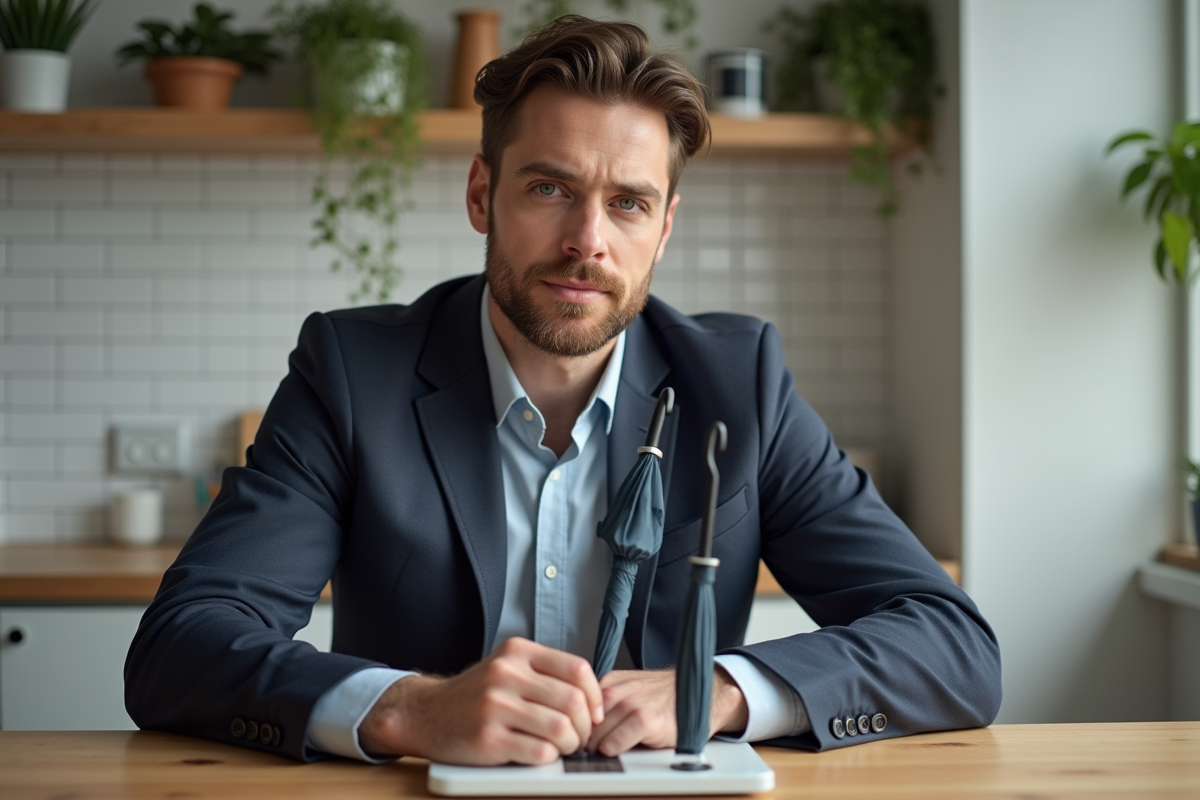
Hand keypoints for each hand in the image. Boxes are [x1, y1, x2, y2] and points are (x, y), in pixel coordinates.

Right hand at [357, 637, 603, 764]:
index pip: (577, 669)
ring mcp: (495, 705)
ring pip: (560, 728)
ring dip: (570, 744)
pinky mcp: (488, 738)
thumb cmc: (475, 695)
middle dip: (585, 725)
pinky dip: (549, 757)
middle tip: (581, 737)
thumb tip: (592, 698)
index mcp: (518, 652)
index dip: (595, 695)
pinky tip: (540, 754)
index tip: (596, 713)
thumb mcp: (508, 668)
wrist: (426, 713)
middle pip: (573, 701)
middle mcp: (506, 674)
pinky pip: (539, 752)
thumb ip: (545, 674)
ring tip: (563, 747)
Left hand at [586, 665, 748, 755]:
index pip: (576, 709)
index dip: (576, 728)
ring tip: (606, 752)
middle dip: (584, 741)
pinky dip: (613, 751)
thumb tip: (577, 729)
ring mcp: (630, 704)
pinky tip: (622, 749)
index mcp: (609, 682)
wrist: (700, 695)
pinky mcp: (644, 720)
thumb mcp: (628, 691)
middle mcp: (616, 690)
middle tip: (589, 751)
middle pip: (582, 725)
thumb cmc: (664, 699)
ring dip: (597, 749)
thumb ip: (604, 704)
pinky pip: (613, 744)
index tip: (577, 739)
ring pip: (595, 736)